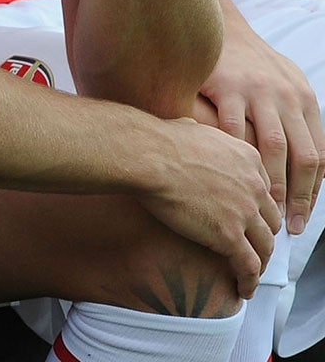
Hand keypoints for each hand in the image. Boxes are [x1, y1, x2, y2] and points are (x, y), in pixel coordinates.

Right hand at [136, 117, 280, 294]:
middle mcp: (254, 186)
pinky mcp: (230, 236)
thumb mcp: (191, 128)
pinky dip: (249, 281)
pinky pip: (248, 266)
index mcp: (248, 159)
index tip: (249, 218)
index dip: (257, 207)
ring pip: (265, 246)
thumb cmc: (158, 140)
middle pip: (269, 219)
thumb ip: (202, 135)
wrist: (147, 155)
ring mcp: (245, 212)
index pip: (264, 190)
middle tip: (250, 245)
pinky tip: (242, 289)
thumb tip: (190, 130)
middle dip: (262, 234)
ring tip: (248, 272)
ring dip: (259, 261)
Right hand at [195, 20, 322, 237]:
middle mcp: (288, 97)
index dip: (313, 189)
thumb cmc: (250, 63)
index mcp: (305, 100)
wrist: (217, 27)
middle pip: (303, 155)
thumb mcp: (284, 84)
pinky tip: (232, 176)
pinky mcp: (228, 87)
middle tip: (289, 224)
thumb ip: (295, 118)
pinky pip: (235, 130)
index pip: (319, 154)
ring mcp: (259, 92)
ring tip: (266, 207)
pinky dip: (237, 157)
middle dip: (299, 195)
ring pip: (274, 147)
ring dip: (272, 182)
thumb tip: (308, 162)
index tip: (302, 215)